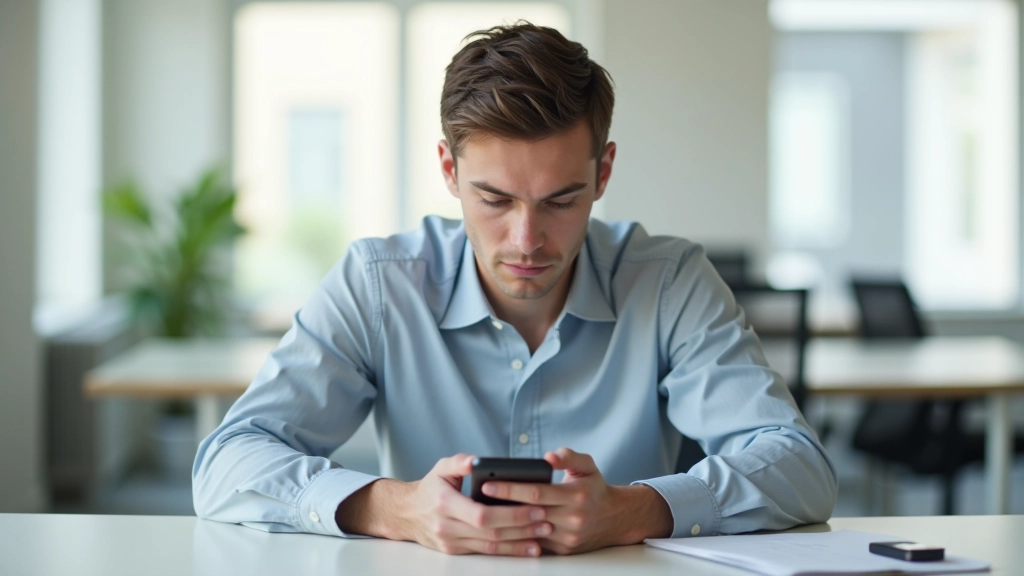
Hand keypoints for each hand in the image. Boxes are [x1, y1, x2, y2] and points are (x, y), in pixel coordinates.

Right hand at [336, 453, 550, 556]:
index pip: (481, 514)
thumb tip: (477, 461)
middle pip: (491, 533)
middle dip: (522, 528)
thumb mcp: (440, 468)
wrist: (406, 513)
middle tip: (546, 521)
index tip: (534, 507)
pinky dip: (509, 550)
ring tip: (543, 534)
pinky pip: (486, 552)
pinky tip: (527, 546)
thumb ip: (459, 462)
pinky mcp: (456, 551)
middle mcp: (447, 527)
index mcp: (444, 503)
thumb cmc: (429, 487)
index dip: (510, 513)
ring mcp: (451, 543)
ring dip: (520, 542)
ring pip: (491, 547)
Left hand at [480, 447, 672, 554]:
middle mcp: (572, 518)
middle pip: (528, 513)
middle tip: (476, 500)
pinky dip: (518, 536)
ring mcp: (567, 537)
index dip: (510, 489)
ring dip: (505, 524)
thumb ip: (569, 456)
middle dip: (500, 506)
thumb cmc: (595, 488)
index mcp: (575, 495)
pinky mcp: (564, 550)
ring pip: (529, 531)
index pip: (536, 492)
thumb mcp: (587, 465)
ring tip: (482, 514)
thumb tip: (548, 457)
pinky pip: (536, 543)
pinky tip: (500, 528)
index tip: (488, 484)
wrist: (617, 518)